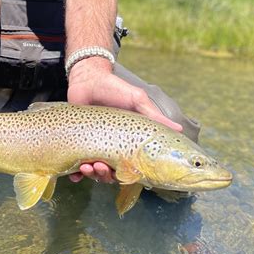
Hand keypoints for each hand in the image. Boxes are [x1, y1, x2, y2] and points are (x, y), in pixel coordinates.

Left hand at [67, 58, 182, 182]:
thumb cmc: (114, 88)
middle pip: (110, 173)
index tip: (123, 173)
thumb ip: (153, 116)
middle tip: (100, 167)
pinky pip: (75, 164)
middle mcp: (110, 146)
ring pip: (93, 171)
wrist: (88, 78)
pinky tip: (74, 174)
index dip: (128, 174)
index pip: (130, 166)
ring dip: (91, 174)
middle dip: (105, 175)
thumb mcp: (136, 100)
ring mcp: (93, 145)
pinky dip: (75, 174)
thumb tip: (179, 130)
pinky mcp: (77, 142)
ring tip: (86, 167)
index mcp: (126, 141)